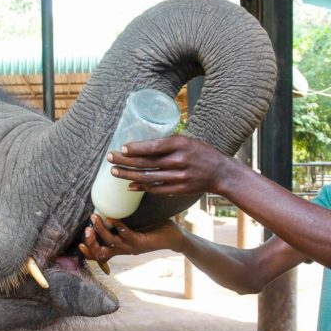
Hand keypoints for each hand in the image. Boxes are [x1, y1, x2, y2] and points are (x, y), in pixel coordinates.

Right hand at [80, 214, 182, 263]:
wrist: (174, 237)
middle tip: (86, 229)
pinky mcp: (141, 242)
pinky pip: (127, 235)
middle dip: (91, 243)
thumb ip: (121, 222)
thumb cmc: (153, 229)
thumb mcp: (134, 227)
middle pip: (101, 253)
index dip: (88, 252)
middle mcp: (124, 249)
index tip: (79, 243)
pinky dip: (118, 226)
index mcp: (120, 247)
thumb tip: (108, 207)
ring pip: (111, 242)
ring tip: (95, 217)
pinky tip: (112, 218)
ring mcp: (132, 247)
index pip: (100, 255)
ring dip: (101, 230)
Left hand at [107, 135, 231, 195]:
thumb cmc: (201, 153)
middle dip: (125, 160)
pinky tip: (130, 186)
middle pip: (146, 162)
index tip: (122, 147)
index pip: (154, 146)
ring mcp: (179, 177)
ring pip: (148, 177)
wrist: (220, 173)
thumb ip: (168, 143)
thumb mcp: (188, 141)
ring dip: (129, 175)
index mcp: (181, 144)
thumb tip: (142, 145)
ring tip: (115, 172)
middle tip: (110, 158)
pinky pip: (156, 189)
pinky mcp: (179, 189)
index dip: (136, 148)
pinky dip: (142, 188)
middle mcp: (179, 160)